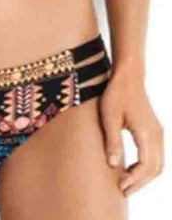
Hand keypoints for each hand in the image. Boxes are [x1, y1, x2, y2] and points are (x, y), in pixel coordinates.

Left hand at [99, 67, 163, 196]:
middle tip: (123, 191)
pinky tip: (131, 168)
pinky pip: (156, 155)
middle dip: (140, 183)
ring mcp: (158, 132)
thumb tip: (113, 165)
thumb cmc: (116, 94)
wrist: (129, 77)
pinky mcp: (155, 130)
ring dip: (145, 176)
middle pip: (155, 169)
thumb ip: (113, 141)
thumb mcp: (109, 117)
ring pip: (158, 163)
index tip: (121, 186)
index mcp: (146, 132)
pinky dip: (147, 167)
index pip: (146, 166)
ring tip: (126, 182)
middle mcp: (157, 134)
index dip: (134, 179)